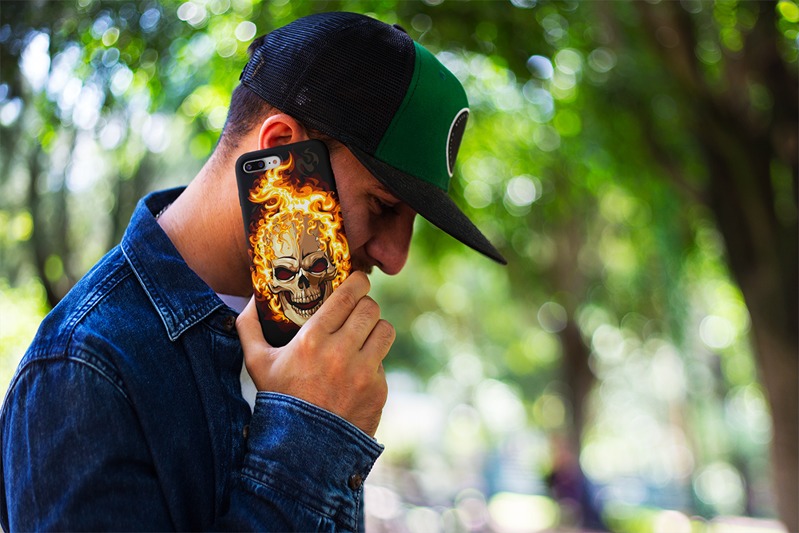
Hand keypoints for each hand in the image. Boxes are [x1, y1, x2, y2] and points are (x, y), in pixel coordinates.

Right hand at [236, 272, 393, 436]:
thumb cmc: (279, 400)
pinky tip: (357, 371)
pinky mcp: (378, 390)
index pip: (348, 295)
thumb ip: (249, 327)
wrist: (302, 450)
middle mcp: (341, 352)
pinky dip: (373, 362)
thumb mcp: (256, 363)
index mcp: (312, 339)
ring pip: (385, 330)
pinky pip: (383, 362)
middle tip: (358, 310)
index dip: (357, 282)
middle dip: (365, 305)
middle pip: (370, 308)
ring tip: (364, 335)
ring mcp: (363, 372)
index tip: (357, 280)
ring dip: (375, 329)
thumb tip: (251, 299)